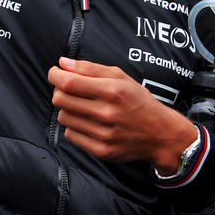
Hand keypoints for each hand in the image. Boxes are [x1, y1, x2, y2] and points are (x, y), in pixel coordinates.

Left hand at [48, 57, 197, 172]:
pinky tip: (88, 122)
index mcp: (112, 91)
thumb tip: (62, 63)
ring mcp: (103, 134)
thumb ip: (90, 69)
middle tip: (68, 89)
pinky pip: (71, 135)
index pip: (69, 83)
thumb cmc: (138, 101)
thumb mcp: (120, 77)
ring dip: (68, 109)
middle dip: (59, 91)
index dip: (55, 76)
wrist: (159, 134)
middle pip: (61, 100)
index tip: (55, 73)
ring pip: (63, 117)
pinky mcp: (100, 151)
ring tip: (82, 107)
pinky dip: (74, 126)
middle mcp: (107, 113)